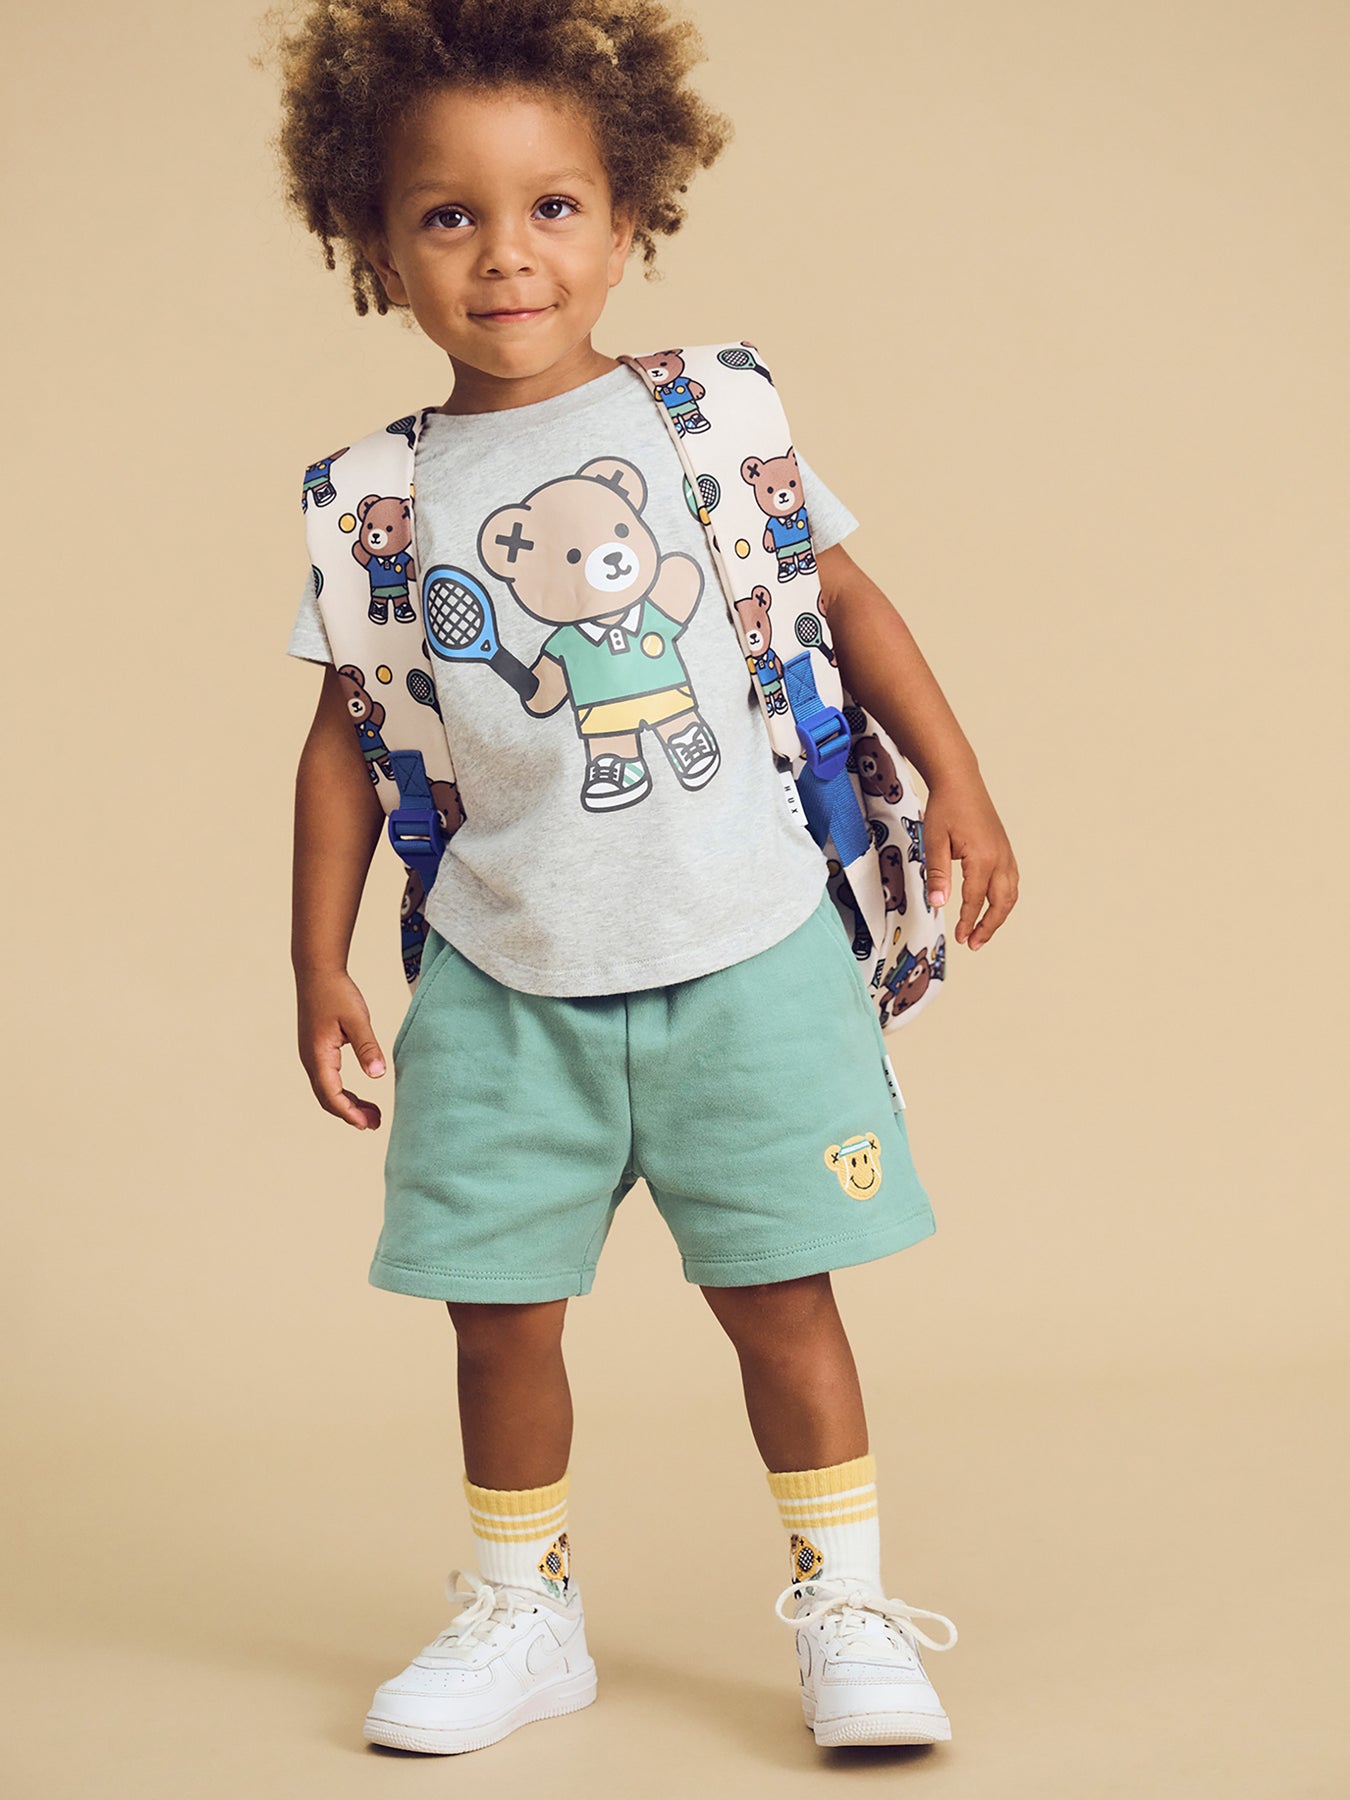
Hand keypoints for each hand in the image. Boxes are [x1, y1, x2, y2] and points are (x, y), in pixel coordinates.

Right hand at [297, 969, 386, 1128]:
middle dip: (350, 1114)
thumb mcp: (357, 1019)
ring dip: (347, 1105)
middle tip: (376, 1124)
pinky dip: (343, 1093)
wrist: (317, 971)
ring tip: (372, 1115)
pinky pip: (327, 1080)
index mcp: (319, 1055)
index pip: (332, 1095)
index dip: (349, 1113)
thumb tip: (378, 1075)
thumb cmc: (337, 993)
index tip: (368, 1124)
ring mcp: (311, 1056)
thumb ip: (367, 1047)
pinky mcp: (316, 1051)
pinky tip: (359, 1096)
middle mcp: (310, 1060)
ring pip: (327, 1091)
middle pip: (327, 1099)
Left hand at [922, 773, 1018, 949]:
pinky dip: (1004, 899)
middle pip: (1001, 903)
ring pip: (1010, 894)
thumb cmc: (946, 807)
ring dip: (998, 915)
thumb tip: (938, 903)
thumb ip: (937, 874)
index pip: (975, 899)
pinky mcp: (1005, 850)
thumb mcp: (934, 840)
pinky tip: (992, 906)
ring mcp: (1006, 853)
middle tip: (974, 943)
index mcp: (982, 857)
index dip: (968, 921)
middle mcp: (1000, 858)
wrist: (960, 781)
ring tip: (982, 932)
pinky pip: (1010, 882)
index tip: (961, 938)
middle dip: (989, 926)